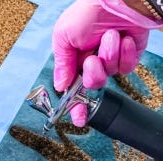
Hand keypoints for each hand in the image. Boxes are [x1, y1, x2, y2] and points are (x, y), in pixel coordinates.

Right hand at [52, 0, 160, 126]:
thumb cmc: (87, 12)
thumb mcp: (63, 37)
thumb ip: (61, 64)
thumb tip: (61, 86)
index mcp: (74, 59)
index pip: (73, 89)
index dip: (75, 105)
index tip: (78, 118)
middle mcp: (92, 62)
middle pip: (91, 86)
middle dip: (92, 75)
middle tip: (92, 59)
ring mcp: (111, 60)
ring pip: (109, 76)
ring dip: (108, 56)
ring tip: (109, 36)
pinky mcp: (129, 56)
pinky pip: (126, 68)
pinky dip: (124, 53)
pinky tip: (122, 38)